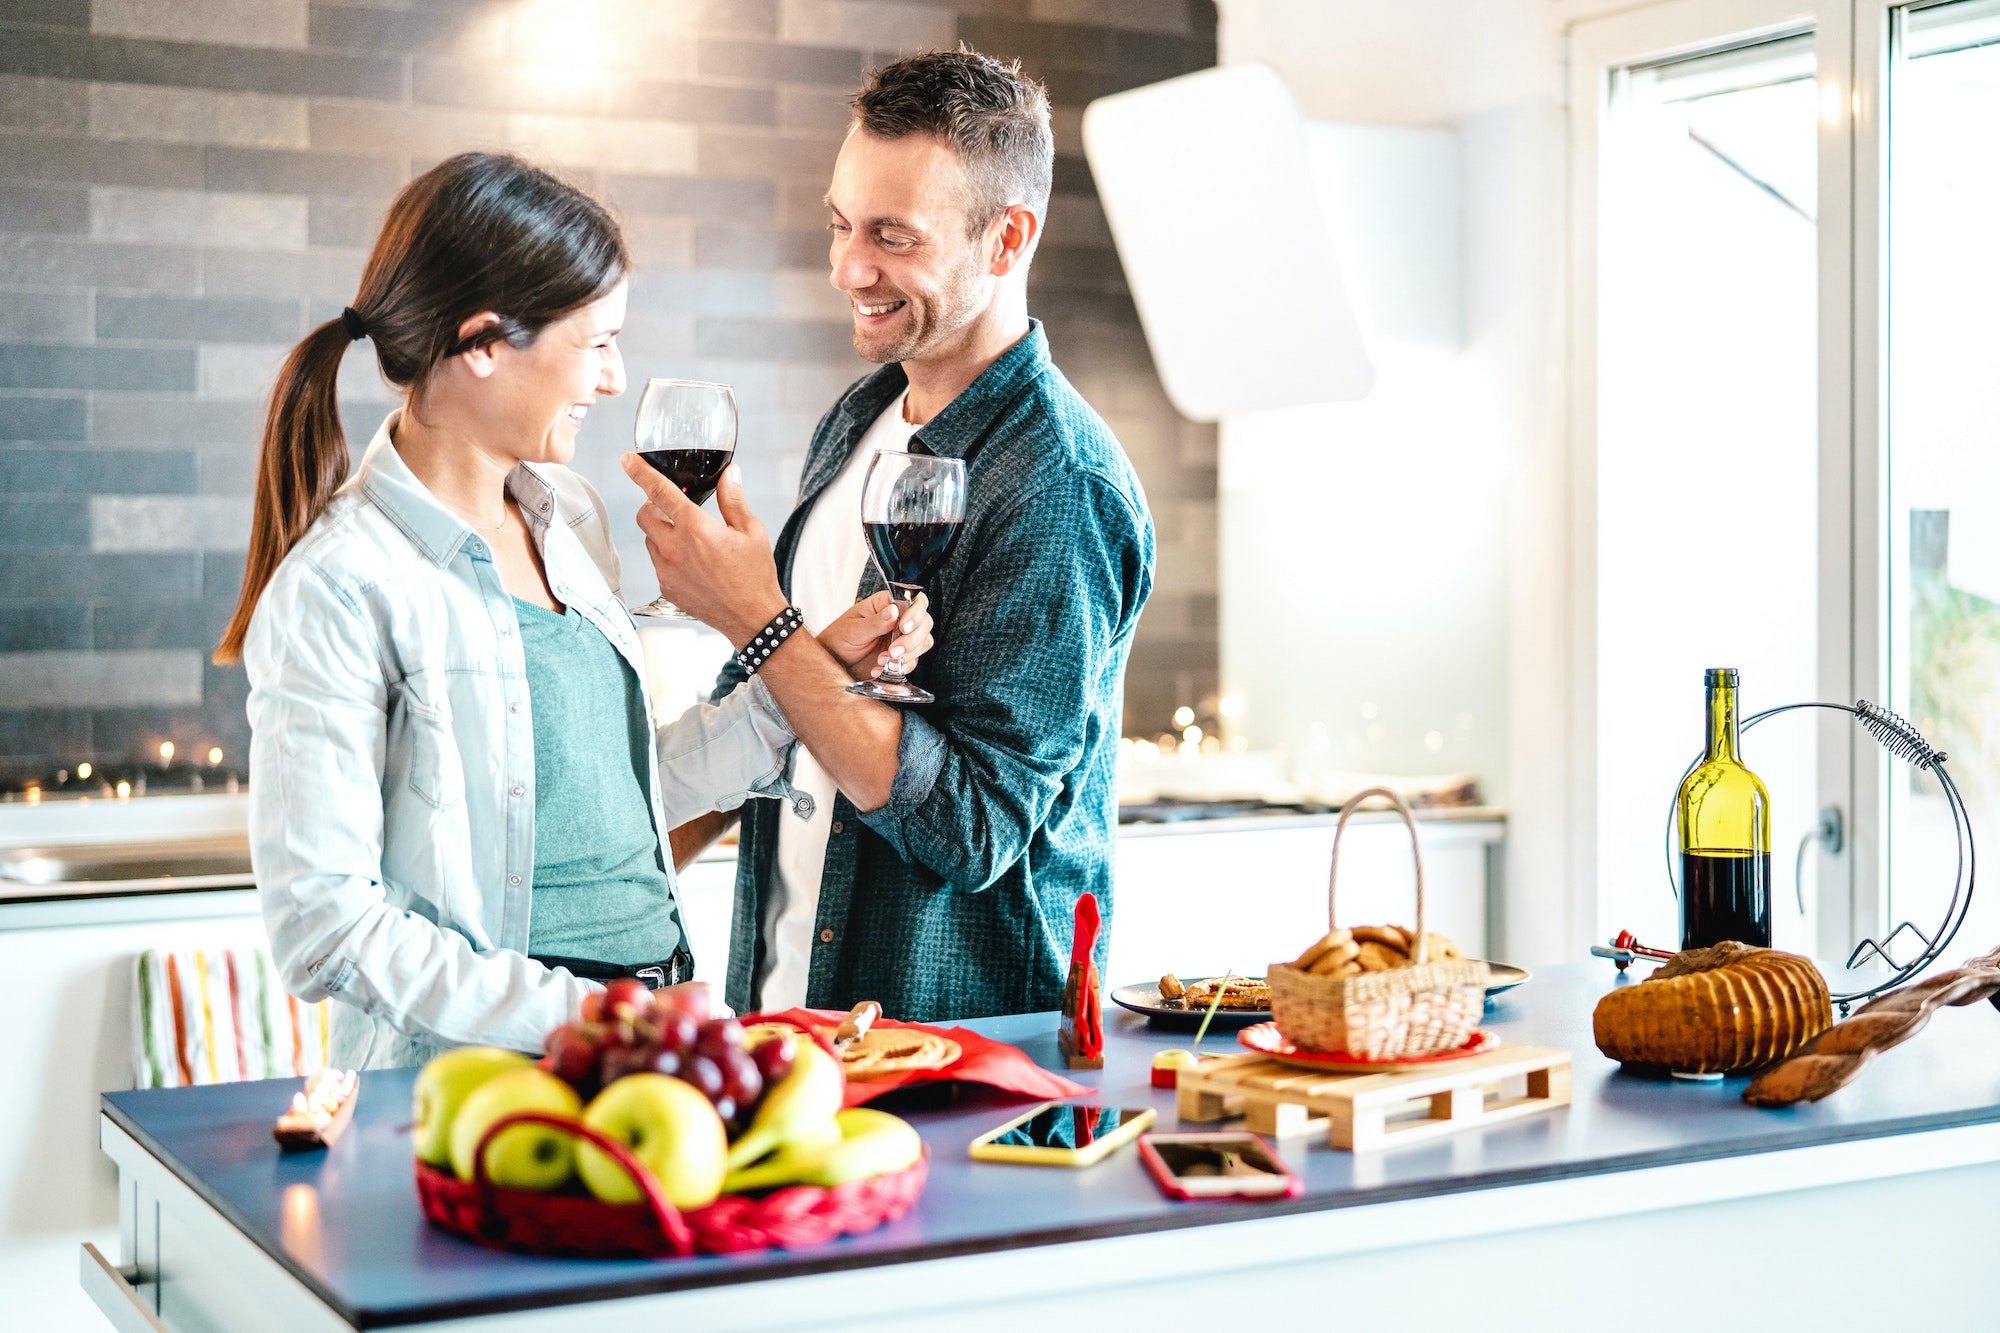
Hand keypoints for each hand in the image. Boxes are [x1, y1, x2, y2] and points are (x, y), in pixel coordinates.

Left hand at [622, 456, 786, 644]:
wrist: (752, 618)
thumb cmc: (755, 575)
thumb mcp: (751, 531)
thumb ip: (733, 500)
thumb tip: (731, 474)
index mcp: (695, 528)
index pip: (658, 491)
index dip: (640, 472)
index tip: (627, 460)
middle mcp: (674, 548)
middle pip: (644, 515)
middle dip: (652, 505)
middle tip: (671, 506)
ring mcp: (667, 570)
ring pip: (649, 539)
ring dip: (661, 531)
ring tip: (688, 538)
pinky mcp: (666, 588)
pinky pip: (658, 563)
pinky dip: (667, 555)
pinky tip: (691, 562)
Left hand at [821, 591, 932, 681]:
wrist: (832, 664)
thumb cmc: (838, 639)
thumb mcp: (853, 630)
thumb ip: (874, 622)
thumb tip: (893, 611)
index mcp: (886, 604)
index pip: (914, 602)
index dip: (915, 614)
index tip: (904, 627)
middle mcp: (898, 619)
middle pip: (924, 623)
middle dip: (913, 639)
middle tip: (893, 651)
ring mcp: (901, 638)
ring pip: (924, 642)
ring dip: (909, 654)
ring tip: (884, 661)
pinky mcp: (902, 657)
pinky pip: (913, 661)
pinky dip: (900, 668)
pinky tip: (880, 669)